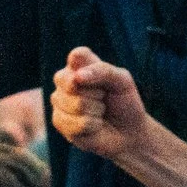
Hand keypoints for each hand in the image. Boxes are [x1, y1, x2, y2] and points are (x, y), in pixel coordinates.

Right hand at [50, 47, 152, 161]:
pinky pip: (75, 123)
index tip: (105, 78)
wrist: (128, 131)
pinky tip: (94, 125)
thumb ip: (102, 71)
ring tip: (99, 111)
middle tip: (103, 98)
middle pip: (73, 82)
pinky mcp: (58, 121)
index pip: (78, 55)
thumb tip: (77, 77)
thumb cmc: (124, 102)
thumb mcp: (122, 81)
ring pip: (77, 104)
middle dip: (97, 94)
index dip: (91, 68)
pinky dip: (92, 126)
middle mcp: (65, 79)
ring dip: (96, 111)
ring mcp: (59, 100)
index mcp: (79, 63)